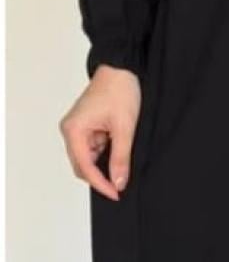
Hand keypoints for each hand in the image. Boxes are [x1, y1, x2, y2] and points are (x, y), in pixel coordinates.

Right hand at [59, 65, 140, 199]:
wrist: (121, 67)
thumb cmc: (120, 90)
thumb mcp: (124, 127)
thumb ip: (121, 157)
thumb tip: (119, 181)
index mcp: (74, 130)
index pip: (84, 167)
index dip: (100, 183)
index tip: (115, 194)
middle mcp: (71, 130)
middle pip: (82, 165)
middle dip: (101, 175)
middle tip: (121, 184)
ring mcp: (77, 128)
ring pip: (89, 157)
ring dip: (105, 161)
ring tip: (124, 160)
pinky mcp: (86, 125)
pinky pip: (94, 146)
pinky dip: (106, 151)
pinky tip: (119, 148)